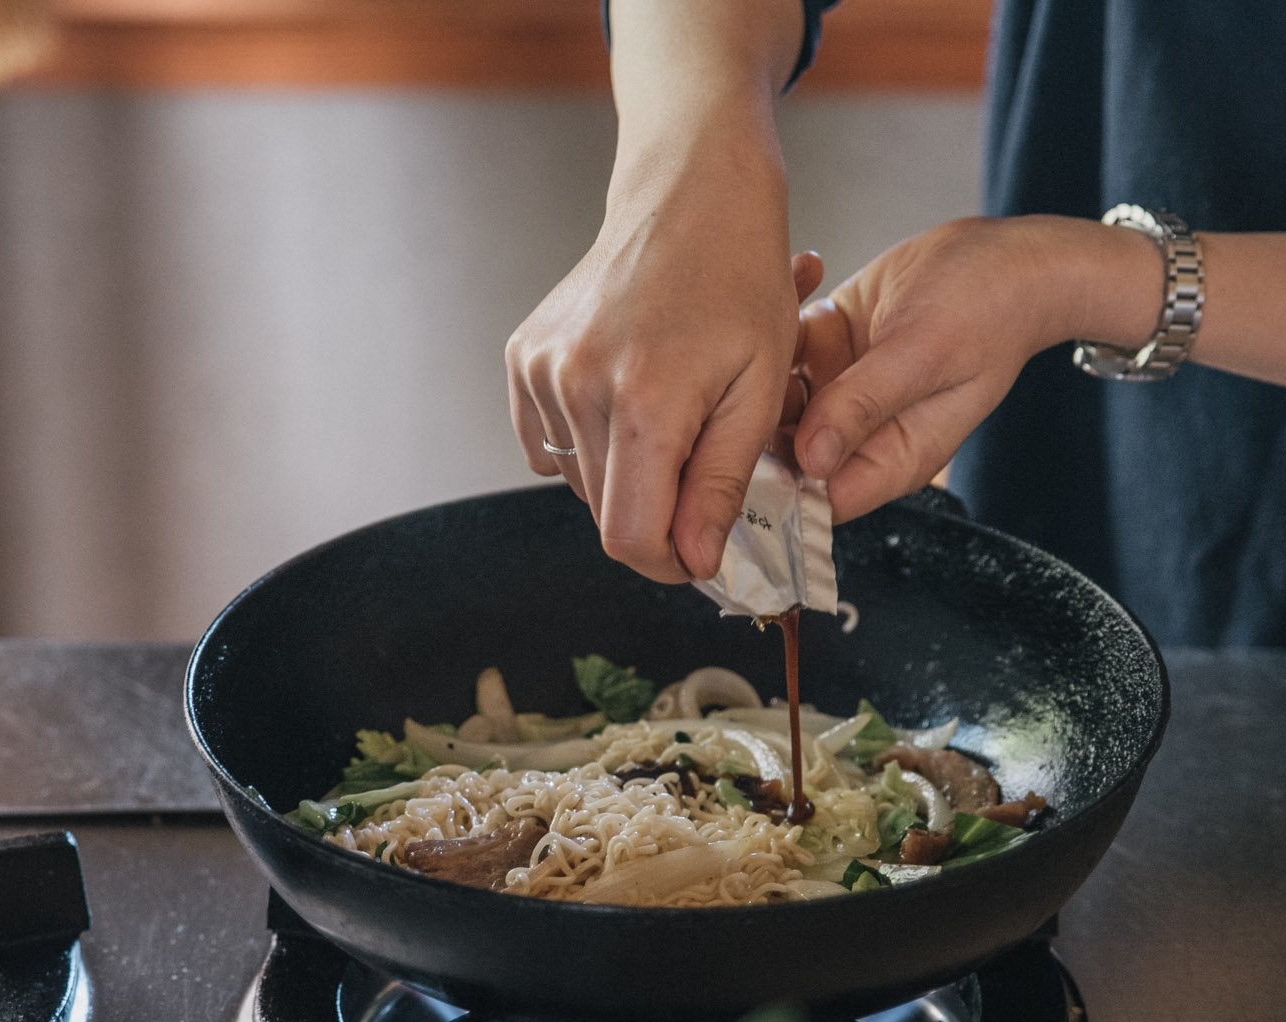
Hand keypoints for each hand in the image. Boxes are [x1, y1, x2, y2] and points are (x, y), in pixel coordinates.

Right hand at [506, 119, 815, 582]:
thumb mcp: (762, 389)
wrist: (689, 196)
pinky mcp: (523, 359)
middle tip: (702, 463)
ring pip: (578, 482)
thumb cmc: (740, 280)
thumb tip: (694, 559)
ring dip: (625, 473)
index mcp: (643, 401)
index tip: (702, 550)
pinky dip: (588, 443)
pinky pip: (549, 445)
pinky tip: (626, 398)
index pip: (630, 537)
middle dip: (657, 511)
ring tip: (670, 414)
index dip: (669, 561)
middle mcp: (576, 386)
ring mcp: (541, 370)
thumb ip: (722, 482)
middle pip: (605, 513)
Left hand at [791, 215, 1160, 519]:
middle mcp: (862, 432)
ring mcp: (843, 389)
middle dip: (762, 407)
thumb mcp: (925, 356)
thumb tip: (811, 461)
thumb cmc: (991, 310)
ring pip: (776, 391)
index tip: (743, 438)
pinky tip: (813, 269)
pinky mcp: (833, 345)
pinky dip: (787, 307)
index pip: (817, 497)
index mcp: (891, 457)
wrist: (1012, 255)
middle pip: (785, 448)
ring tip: (798, 300)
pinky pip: (787, 341)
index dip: (775, 480)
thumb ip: (865, 405)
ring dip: (771, 349)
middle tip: (759, 353)